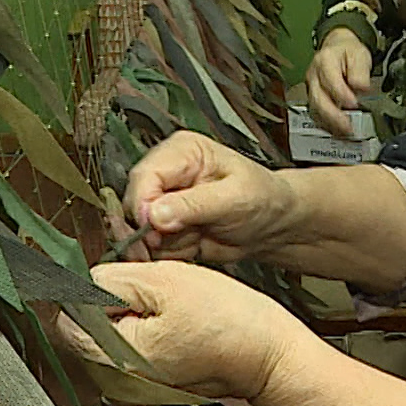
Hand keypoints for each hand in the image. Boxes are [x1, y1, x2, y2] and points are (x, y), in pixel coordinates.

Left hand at [60, 260, 309, 401]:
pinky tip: (174, 313)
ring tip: (165, 297)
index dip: (87, 287)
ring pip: (113, 332)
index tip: (113, 271)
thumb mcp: (165, 281)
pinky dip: (145, 323)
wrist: (268, 355)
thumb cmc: (227, 320)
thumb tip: (82, 280)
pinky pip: (134, 344)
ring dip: (129, 308)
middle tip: (147, 280)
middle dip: (109, 297)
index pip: (69, 318)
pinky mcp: (156, 377)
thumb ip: (113, 280)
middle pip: (89, 326)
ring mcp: (137, 380)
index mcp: (116, 353)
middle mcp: (120, 375)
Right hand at [124, 132, 297, 262]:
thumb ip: (195, 205)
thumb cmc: (263, 198)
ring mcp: (164, 201)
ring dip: (163, 244)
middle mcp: (168, 174)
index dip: (143, 204)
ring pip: (138, 230)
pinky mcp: (164, 226)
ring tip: (195, 238)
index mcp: (182, 151)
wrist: (273, 224)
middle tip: (177, 240)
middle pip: (132, 203)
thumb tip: (155, 213)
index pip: (144, 175)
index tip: (153, 228)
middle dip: (151, 229)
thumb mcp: (235, 198)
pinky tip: (192, 245)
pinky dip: (169, 253)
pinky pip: (150, 247)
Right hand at [307, 28, 371, 136]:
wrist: (338, 48)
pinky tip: (338, 131)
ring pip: (315, 110)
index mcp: (324, 61)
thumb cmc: (348, 53)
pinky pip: (316, 115)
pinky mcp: (312, 98)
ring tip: (345, 132)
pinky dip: (326, 125)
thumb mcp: (359, 55)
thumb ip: (360, 73)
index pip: (330, 80)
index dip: (342, 94)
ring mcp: (310, 88)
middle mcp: (313, 75)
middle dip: (333, 116)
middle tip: (349, 126)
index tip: (354, 103)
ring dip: (330, 124)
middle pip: (318, 99)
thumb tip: (361, 89)